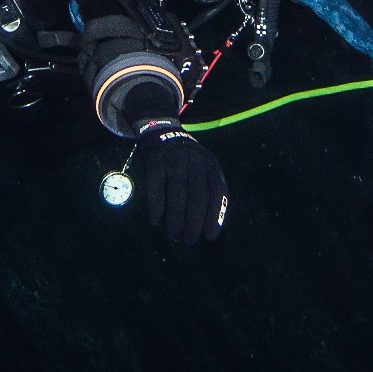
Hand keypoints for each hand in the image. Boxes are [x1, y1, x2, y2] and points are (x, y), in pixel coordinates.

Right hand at [137, 127, 227, 244]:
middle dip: (194, 222)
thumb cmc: (186, 160)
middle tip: (188, 241)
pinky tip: (155, 221)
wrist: (161, 130)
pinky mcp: (155, 161)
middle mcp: (196, 161)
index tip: (210, 237)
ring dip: (175, 219)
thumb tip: (211, 226)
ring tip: (173, 236)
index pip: (217, 193)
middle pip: (197, 197)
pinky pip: (156, 187)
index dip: (215, 216)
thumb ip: (209, 190)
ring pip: (177, 195)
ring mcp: (175, 160)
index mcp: (211, 165)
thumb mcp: (204, 168)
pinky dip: (156, 207)